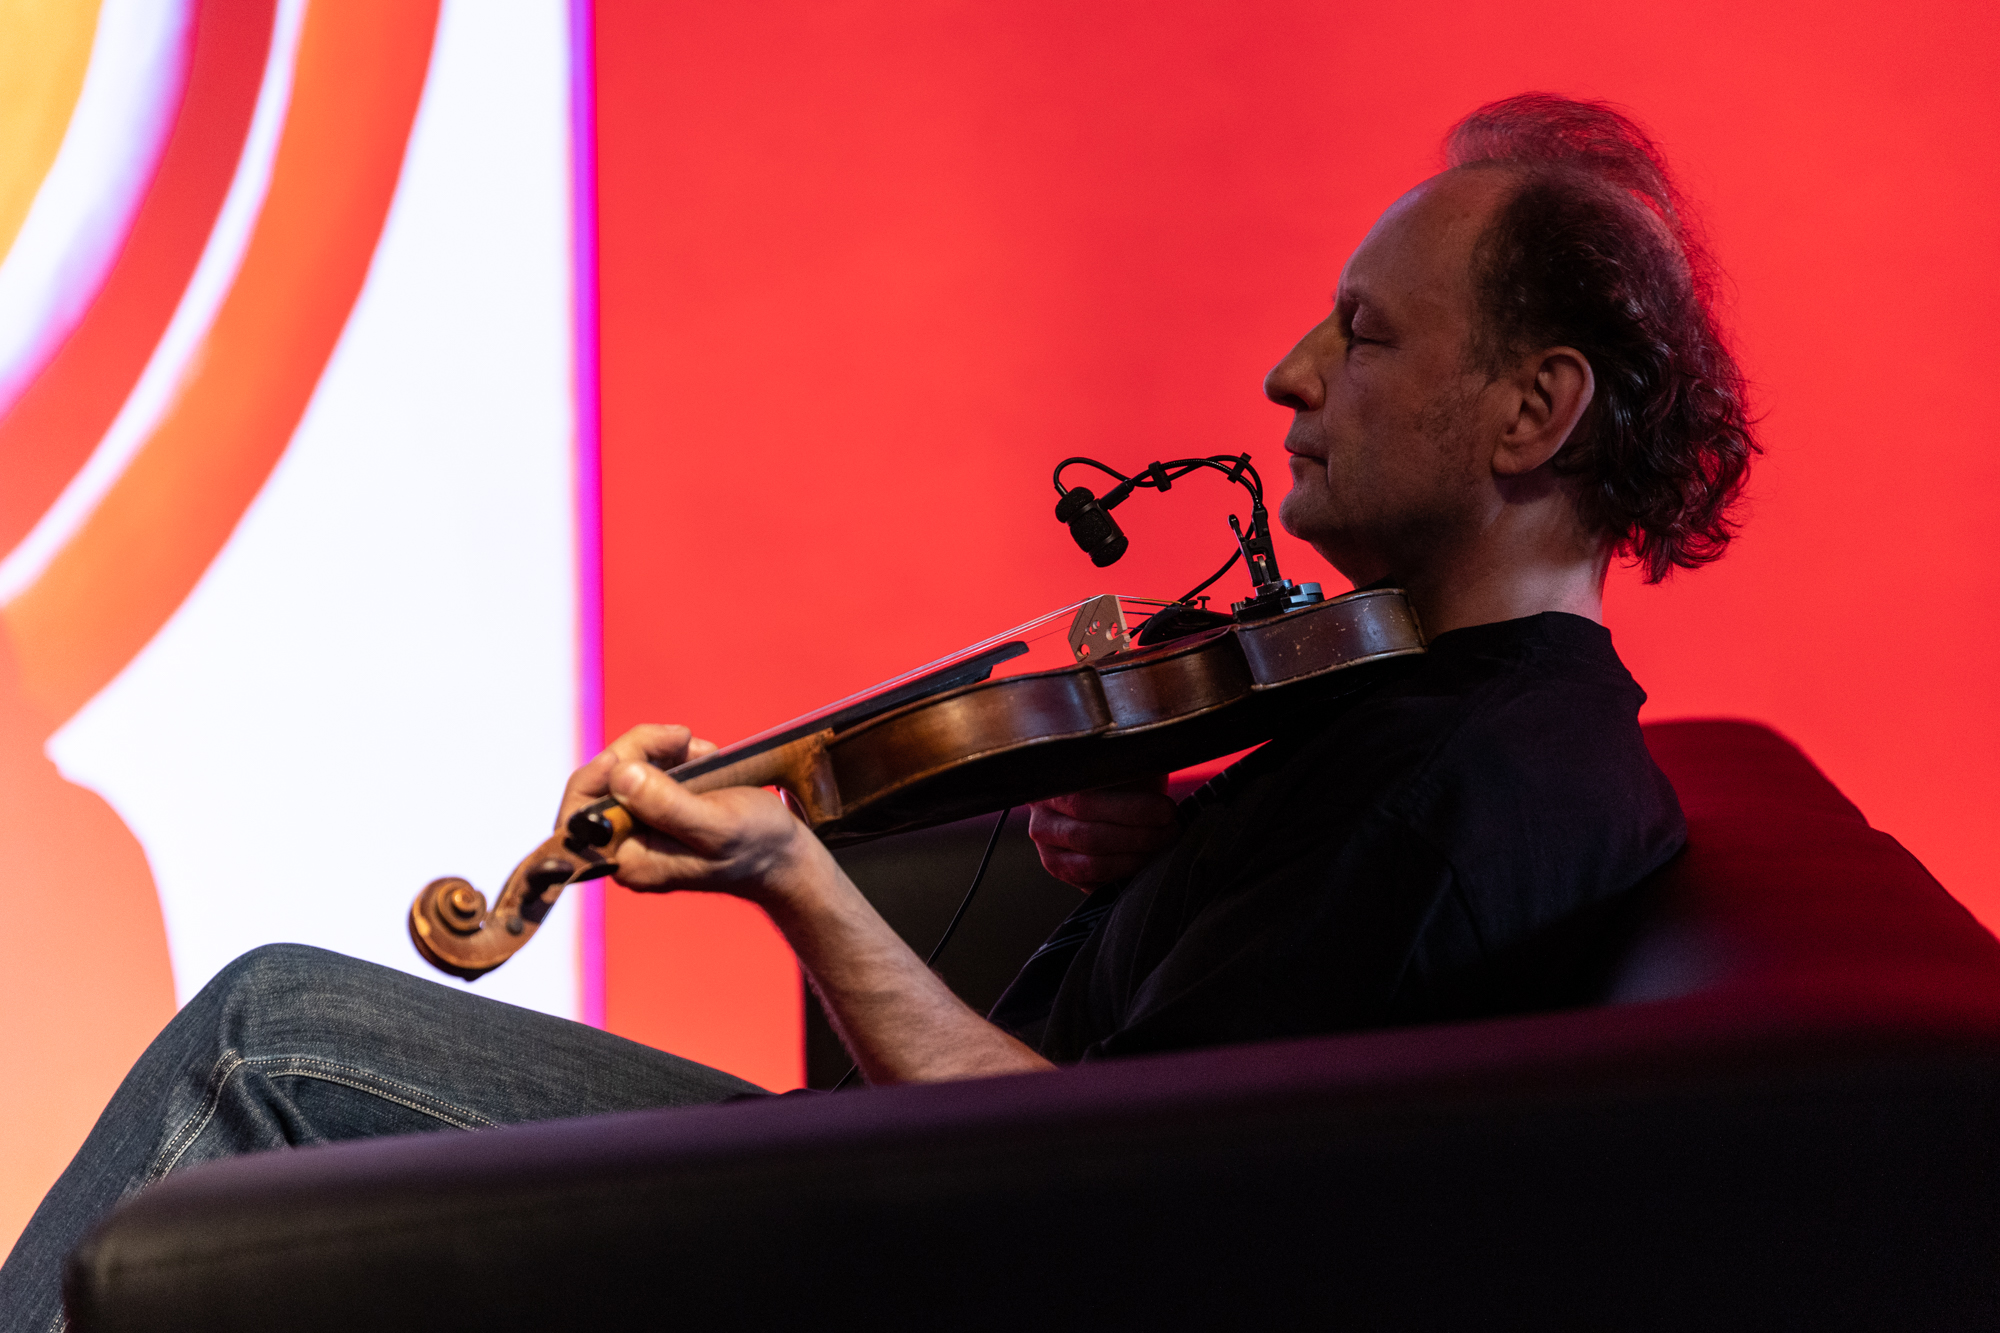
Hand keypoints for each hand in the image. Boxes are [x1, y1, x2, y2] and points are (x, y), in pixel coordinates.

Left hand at [557, 724, 820, 903]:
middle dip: (638, 751)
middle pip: (602, 784)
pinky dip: (669, 754)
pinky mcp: (656, 812)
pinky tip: (702, 756)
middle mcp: (626, 847)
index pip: (580, 816)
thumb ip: (666, 805)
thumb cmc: (755, 846)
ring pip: (622, 770)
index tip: (630, 754)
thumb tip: (619, 775)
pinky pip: (644, 771)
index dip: (595, 776)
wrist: (782, 854)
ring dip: (659, 749)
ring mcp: (640, 828)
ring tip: (702, 750)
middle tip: (682, 737)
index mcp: (631, 861)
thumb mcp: (716, 825)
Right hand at [1027, 774, 1179, 888]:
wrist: (1107, 795)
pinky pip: (1093, 883)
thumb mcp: (1123, 763)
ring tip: (1163, 844)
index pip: (1085, 802)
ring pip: (1091, 864)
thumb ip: (1131, 765)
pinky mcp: (1063, 873)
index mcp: (1051, 785)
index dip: (1131, 810)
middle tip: (1171, 829)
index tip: (1166, 810)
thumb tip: (1157, 762)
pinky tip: (1147, 861)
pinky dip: (1125, 875)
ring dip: (1135, 858)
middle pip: (1090, 836)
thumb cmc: (1119, 777)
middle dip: (1139, 836)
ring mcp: (1047, 850)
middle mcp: (1041, 819)